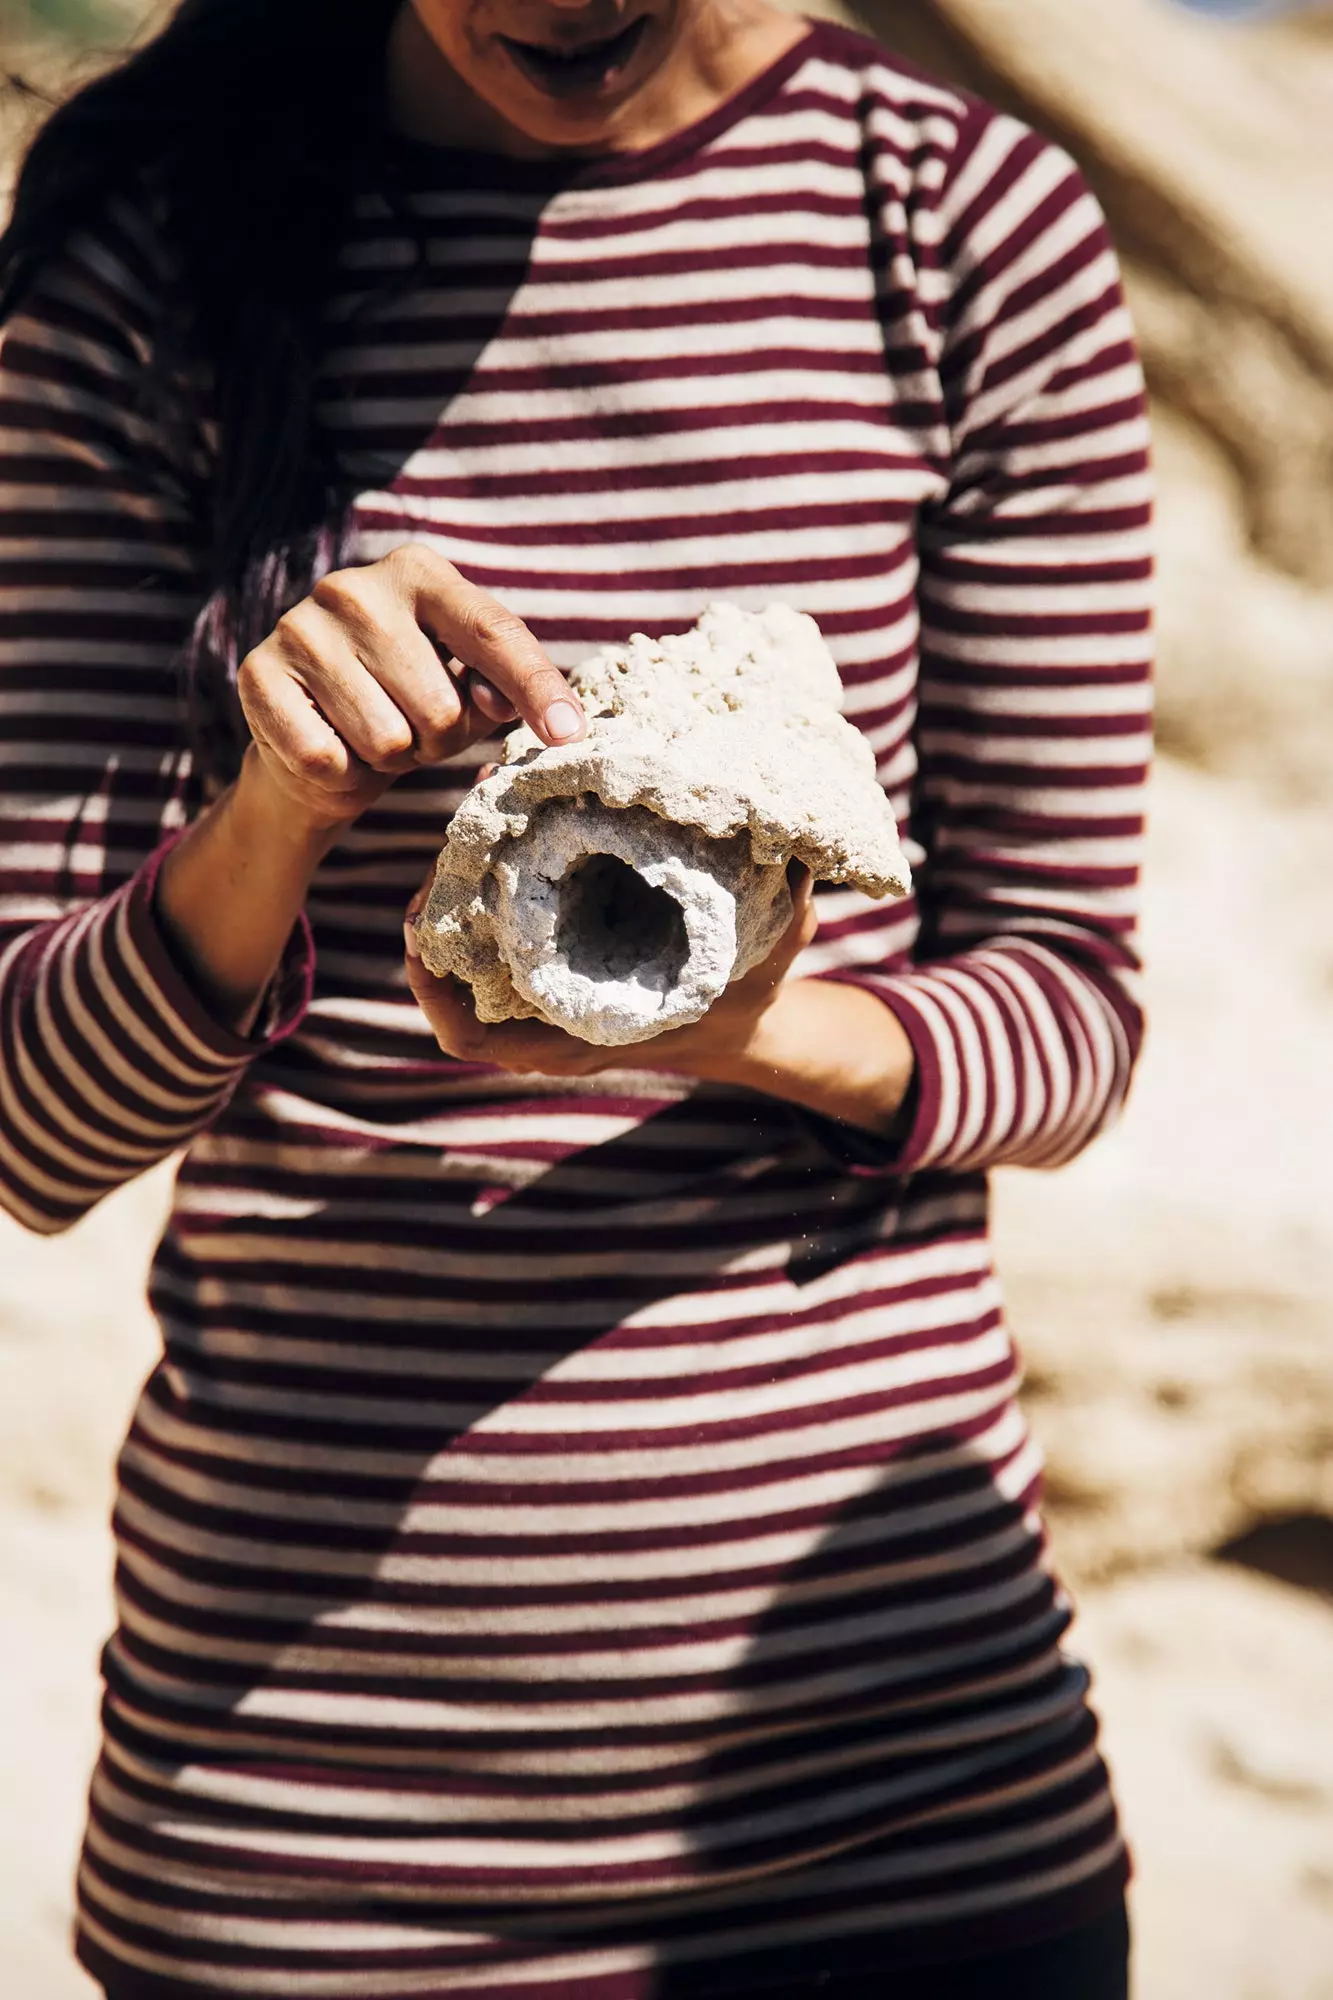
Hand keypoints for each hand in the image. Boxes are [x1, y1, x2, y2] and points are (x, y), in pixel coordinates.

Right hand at [236, 543, 585, 836]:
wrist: (316, 746)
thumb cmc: (408, 707)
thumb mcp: (466, 690)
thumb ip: (499, 689)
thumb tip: (512, 702)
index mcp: (421, 573)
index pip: (493, 632)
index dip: (536, 688)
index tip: (571, 734)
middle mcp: (355, 586)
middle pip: (440, 707)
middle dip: (437, 742)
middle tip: (411, 730)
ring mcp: (300, 626)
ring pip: (386, 739)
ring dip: (387, 759)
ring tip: (370, 734)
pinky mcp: (257, 674)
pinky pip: (327, 758)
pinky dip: (339, 774)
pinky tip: (327, 744)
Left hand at [404, 863, 818, 1079]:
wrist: (741, 1021)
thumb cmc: (752, 985)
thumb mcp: (776, 944)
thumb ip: (786, 900)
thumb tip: (794, 843)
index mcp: (584, 1035)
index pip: (473, 1032)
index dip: (434, 988)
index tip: (419, 925)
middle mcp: (551, 1030)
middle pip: (452, 991)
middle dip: (434, 922)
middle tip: (441, 852)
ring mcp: (544, 1005)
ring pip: (462, 969)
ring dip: (447, 911)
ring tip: (457, 838)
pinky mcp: (548, 973)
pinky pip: (484, 953)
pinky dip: (471, 909)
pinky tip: (479, 849)